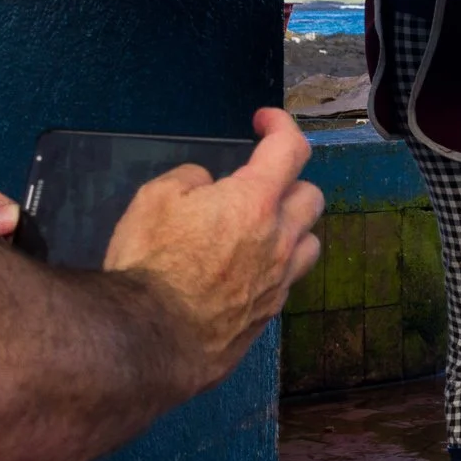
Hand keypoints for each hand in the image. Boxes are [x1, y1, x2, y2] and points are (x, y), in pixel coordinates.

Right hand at [103, 108, 323, 393]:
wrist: (151, 339)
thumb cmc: (149, 263)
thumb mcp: (154, 199)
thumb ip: (190, 180)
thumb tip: (209, 186)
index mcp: (256, 201)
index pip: (291, 148)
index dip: (282, 125)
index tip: (263, 121)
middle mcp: (280, 239)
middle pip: (311, 196)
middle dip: (288, 182)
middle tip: (256, 185)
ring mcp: (280, 280)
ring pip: (309, 242)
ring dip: (292, 228)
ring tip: (261, 229)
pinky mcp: (269, 314)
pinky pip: (286, 281)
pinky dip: (274, 267)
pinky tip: (245, 272)